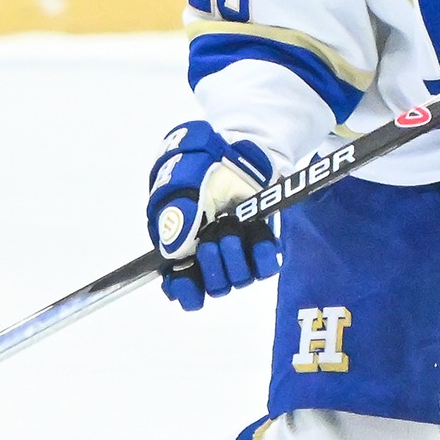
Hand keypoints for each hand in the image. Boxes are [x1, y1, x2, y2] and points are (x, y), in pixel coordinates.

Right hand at [146, 121, 278, 311]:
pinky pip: (265, 266)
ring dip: (234, 258)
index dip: (185, 290)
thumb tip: (174, 251)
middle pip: (213, 286)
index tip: (187, 279)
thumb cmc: (197, 167)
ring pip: (238, 279)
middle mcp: (209, 257)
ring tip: (231, 227)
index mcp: (181, 249)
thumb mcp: (179, 185)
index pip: (182, 287)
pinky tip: (257, 235)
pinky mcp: (260, 244)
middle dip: (213, 266)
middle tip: (212, 240)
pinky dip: (262, 254)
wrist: (231, 150)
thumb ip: (175, 215)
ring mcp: (237, 252)